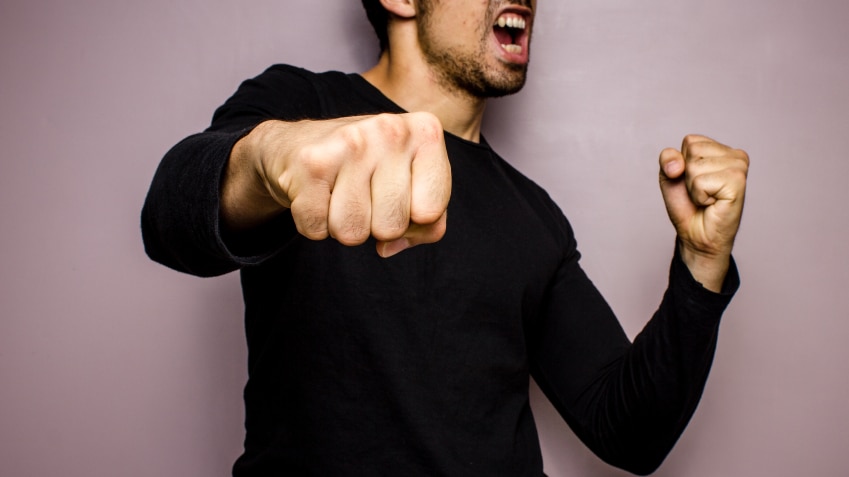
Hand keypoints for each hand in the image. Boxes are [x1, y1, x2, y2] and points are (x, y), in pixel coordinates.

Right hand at [223, 112, 450, 257]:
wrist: (295, 144)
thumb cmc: (367, 171)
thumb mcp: (411, 186)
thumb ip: (429, 223)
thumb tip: (390, 247)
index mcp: (425, 132)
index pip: (432, 211)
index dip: (413, 219)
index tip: (397, 196)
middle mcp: (390, 129)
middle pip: (392, 226)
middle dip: (376, 226)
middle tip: (363, 196)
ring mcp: (350, 142)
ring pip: (353, 233)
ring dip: (343, 227)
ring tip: (339, 195)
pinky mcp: (311, 162)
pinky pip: (318, 229)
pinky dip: (314, 224)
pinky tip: (316, 194)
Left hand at [658, 135, 748, 290]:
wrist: (696, 234)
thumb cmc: (687, 205)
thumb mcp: (670, 176)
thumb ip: (668, 158)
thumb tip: (678, 164)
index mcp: (721, 149)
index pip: (690, 141)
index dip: (681, 164)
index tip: (693, 181)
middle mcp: (735, 155)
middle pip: (692, 150)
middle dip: (687, 175)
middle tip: (700, 192)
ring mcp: (739, 167)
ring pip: (695, 166)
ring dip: (693, 187)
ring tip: (706, 198)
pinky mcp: (738, 181)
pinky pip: (701, 181)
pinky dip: (699, 196)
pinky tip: (712, 203)